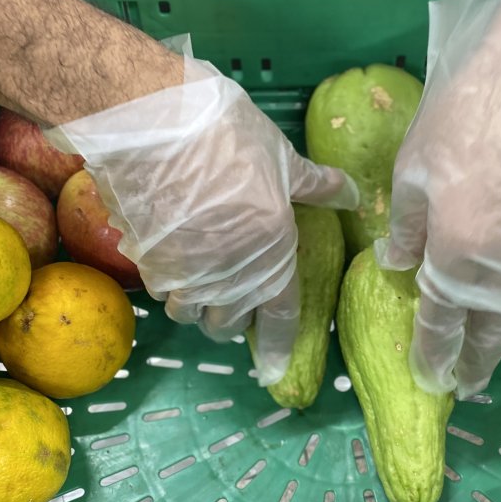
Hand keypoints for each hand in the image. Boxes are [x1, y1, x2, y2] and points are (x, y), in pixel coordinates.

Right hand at [47, 44, 357, 385]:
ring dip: (197, 305)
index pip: (280, 315)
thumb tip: (351, 195)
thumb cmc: (228, 136)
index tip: (274, 375)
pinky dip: (168, 283)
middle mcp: (232, 276)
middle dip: (232, 319)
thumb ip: (315, 186)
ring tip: (198, 279)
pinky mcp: (149, 265)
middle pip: (229, 324)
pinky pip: (162, 291)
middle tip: (232, 298)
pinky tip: (168, 256)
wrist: (155, 125)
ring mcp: (187, 276)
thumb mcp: (281, 157)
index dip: (278, 347)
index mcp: (274, 253)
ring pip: (191, 315)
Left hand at [375, 0, 500, 397]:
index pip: (439, 320)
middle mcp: (497, 263)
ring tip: (490, 355)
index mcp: (453, 252)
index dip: (434, 352)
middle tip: (466, 386)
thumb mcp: (414, 167)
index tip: (431, 379)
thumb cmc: (465, 112)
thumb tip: (397, 264)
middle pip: (486, 329)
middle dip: (475, 360)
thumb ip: (406, 224)